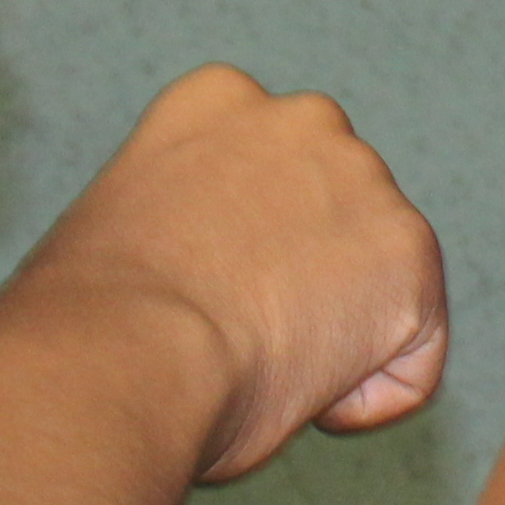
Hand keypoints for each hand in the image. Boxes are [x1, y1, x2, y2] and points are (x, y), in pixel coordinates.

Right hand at [5, 65, 450, 480]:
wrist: (121, 355)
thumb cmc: (91, 328)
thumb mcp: (121, 240)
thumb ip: (181, 232)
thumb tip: (194, 289)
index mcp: (217, 102)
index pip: (268, 176)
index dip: (241, 258)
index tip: (197, 301)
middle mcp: (302, 119)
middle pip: (335, 218)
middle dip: (305, 283)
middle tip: (237, 342)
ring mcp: (364, 181)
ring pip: (376, 288)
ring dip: (333, 341)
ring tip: (255, 367)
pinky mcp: (409, 253)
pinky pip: (412, 358)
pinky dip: (368, 401)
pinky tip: (306, 403)